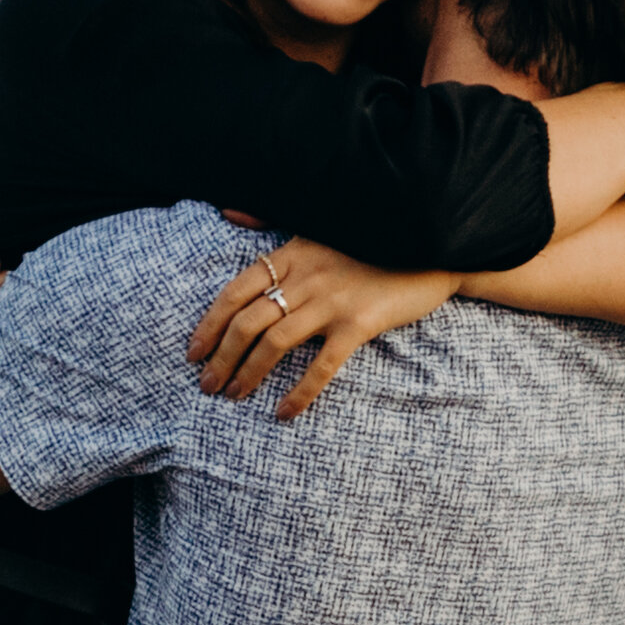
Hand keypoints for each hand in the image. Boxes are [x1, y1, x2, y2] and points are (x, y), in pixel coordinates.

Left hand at [188, 239, 458, 420]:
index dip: (209, 324)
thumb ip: (269, 221)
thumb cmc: (372, 239)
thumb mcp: (318, 225)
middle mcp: (305, 277)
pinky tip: (283, 412)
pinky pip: (321, 366)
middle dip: (220, 357)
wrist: (431, 245)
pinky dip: (299, 393)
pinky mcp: (359, 324)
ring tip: (233, 395)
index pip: (235, 291)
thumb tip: (227, 212)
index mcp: (291, 253)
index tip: (193, 352)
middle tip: (206, 384)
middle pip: (246, 322)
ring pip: (274, 344)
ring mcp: (332, 301)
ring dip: (246, 374)